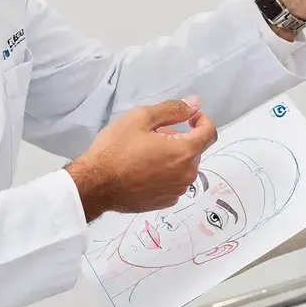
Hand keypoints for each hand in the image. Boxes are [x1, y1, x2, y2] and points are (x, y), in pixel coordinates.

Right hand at [66, 97, 218, 221]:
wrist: (95, 185)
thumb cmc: (116, 149)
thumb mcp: (141, 118)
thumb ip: (173, 109)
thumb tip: (195, 104)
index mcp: (185, 152)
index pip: (210, 133)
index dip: (202, 120)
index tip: (189, 117)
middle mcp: (187, 174)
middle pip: (195, 150)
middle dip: (180, 138)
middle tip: (154, 135)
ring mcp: (177, 191)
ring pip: (184, 167)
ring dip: (172, 157)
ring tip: (146, 153)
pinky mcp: (165, 202)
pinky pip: (173, 182)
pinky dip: (165, 173)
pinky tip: (144, 170)